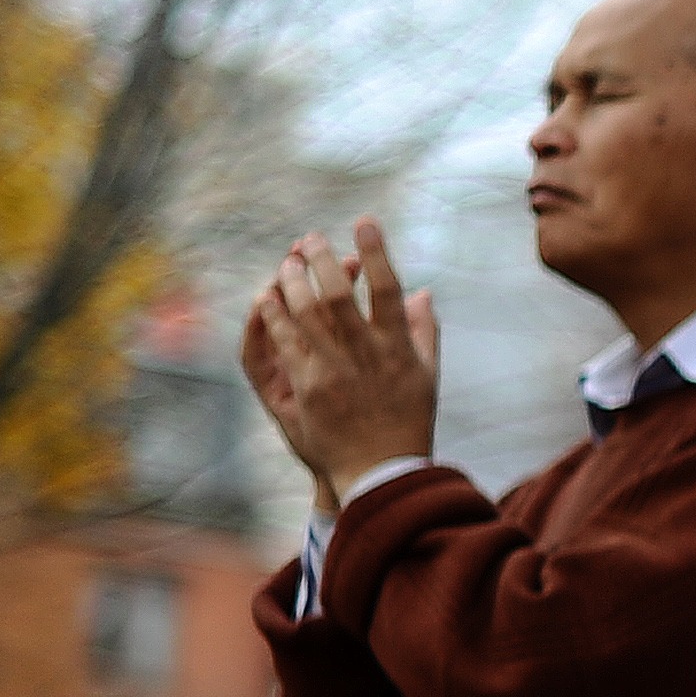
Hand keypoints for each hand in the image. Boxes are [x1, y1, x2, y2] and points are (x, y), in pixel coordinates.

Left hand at [247, 219, 438, 495]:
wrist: (382, 475)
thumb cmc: (408, 423)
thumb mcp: (426, 377)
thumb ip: (423, 331)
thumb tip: (422, 292)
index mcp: (398, 350)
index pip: (388, 289)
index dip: (376, 252)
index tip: (364, 222)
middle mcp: (365, 358)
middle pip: (338, 295)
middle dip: (322, 259)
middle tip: (311, 238)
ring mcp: (333, 374)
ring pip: (306, 314)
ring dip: (293, 281)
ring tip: (288, 262)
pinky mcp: (308, 390)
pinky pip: (286, 343)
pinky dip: (275, 316)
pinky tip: (269, 298)